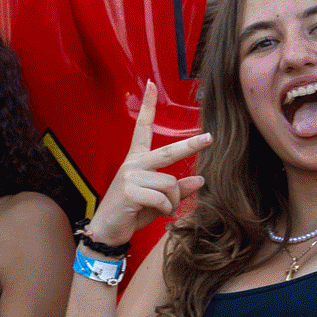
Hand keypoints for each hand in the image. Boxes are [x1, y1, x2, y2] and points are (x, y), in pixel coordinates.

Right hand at [88, 81, 210, 246]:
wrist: (106, 231)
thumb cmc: (131, 212)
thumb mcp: (157, 199)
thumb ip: (176, 189)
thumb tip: (200, 180)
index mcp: (136, 161)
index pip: (142, 128)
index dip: (148, 106)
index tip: (151, 85)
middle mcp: (133, 164)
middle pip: (168, 152)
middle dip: (191, 145)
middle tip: (210, 138)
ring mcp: (130, 176)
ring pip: (170, 184)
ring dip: (173, 202)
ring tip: (163, 210)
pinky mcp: (130, 191)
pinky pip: (162, 199)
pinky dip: (166, 210)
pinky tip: (156, 214)